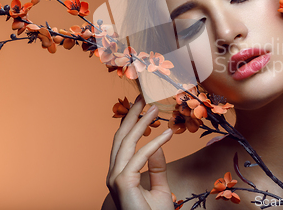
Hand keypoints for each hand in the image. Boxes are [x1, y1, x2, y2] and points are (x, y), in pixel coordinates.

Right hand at [106, 95, 174, 209]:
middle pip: (121, 137)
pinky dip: (155, 144)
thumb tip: (158, 144)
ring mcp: (116, 178)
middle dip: (132, 115)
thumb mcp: (160, 186)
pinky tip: (168, 134)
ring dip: (141, 122)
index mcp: (120, 173)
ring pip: (127, 143)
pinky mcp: (122, 183)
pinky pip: (140, 157)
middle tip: (144, 96)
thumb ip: (157, 166)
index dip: (132, 122)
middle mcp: (114, 173)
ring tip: (155, 107)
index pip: (124, 142)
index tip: (143, 106)